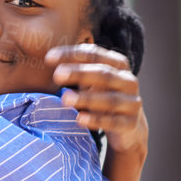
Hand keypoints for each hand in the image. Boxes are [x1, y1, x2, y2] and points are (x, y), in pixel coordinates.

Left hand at [48, 44, 147, 158]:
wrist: (128, 127)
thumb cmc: (103, 96)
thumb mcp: (92, 80)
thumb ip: (77, 68)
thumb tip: (49, 58)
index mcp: (118, 64)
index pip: (95, 54)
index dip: (72, 54)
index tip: (48, 58)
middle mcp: (129, 81)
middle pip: (104, 74)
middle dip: (79, 74)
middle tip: (56, 75)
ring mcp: (132, 102)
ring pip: (110, 99)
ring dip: (86, 98)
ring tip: (65, 99)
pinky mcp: (131, 124)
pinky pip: (114, 122)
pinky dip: (96, 120)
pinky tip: (79, 119)